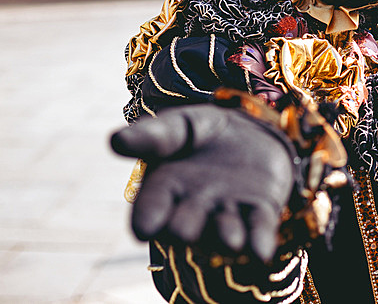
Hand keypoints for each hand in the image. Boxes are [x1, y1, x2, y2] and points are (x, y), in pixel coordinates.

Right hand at [111, 104, 299, 261]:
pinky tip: (262, 252)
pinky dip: (260, 241)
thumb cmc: (203, 133)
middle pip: (187, 225)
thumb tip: (115, 141)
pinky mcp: (261, 212)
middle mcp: (194, 209)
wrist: (249, 131)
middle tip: (184, 232)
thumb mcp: (179, 126)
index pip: (152, 207)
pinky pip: (259, 230)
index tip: (143, 229)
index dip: (148, 217)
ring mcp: (228, 213)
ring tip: (231, 241)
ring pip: (224, 232)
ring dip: (227, 237)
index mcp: (166, 188)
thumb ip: (153, 135)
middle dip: (186, 229)